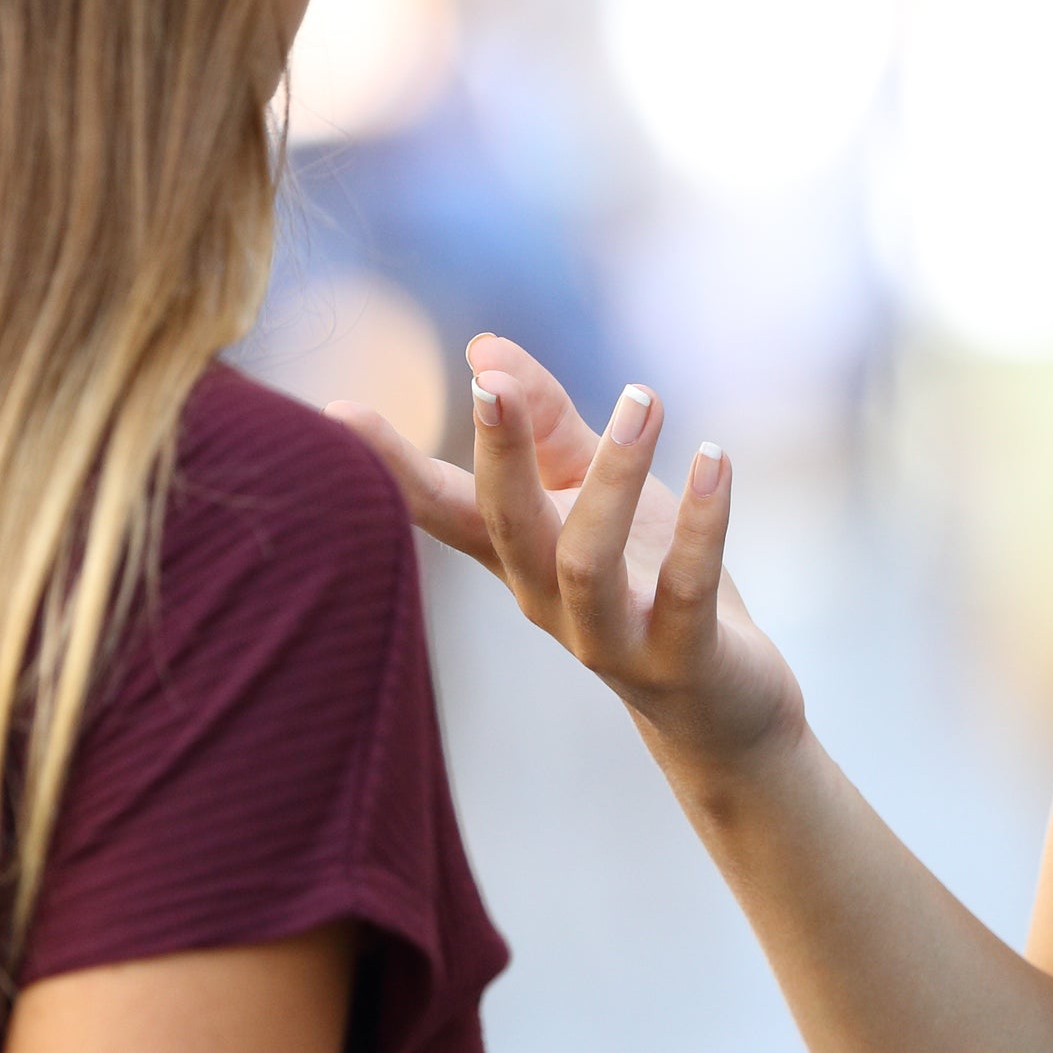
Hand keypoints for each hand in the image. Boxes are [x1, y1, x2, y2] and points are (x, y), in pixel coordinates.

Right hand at [327, 334, 804, 769]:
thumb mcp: (594, 491)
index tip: (332, 415)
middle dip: (497, 454)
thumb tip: (484, 348)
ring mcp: (608, 638)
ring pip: (587, 562)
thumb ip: (546, 423)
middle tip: (492, 381)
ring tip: (644, 397)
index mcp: (517, 555)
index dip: (388, 465)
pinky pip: (684, 589)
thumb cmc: (647, 579)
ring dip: (613, 477)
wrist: (720, 703)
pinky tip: (716, 460)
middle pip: (504, 527)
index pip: (441, 504)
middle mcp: (546, 600)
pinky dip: (702, 523)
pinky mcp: (678, 658)